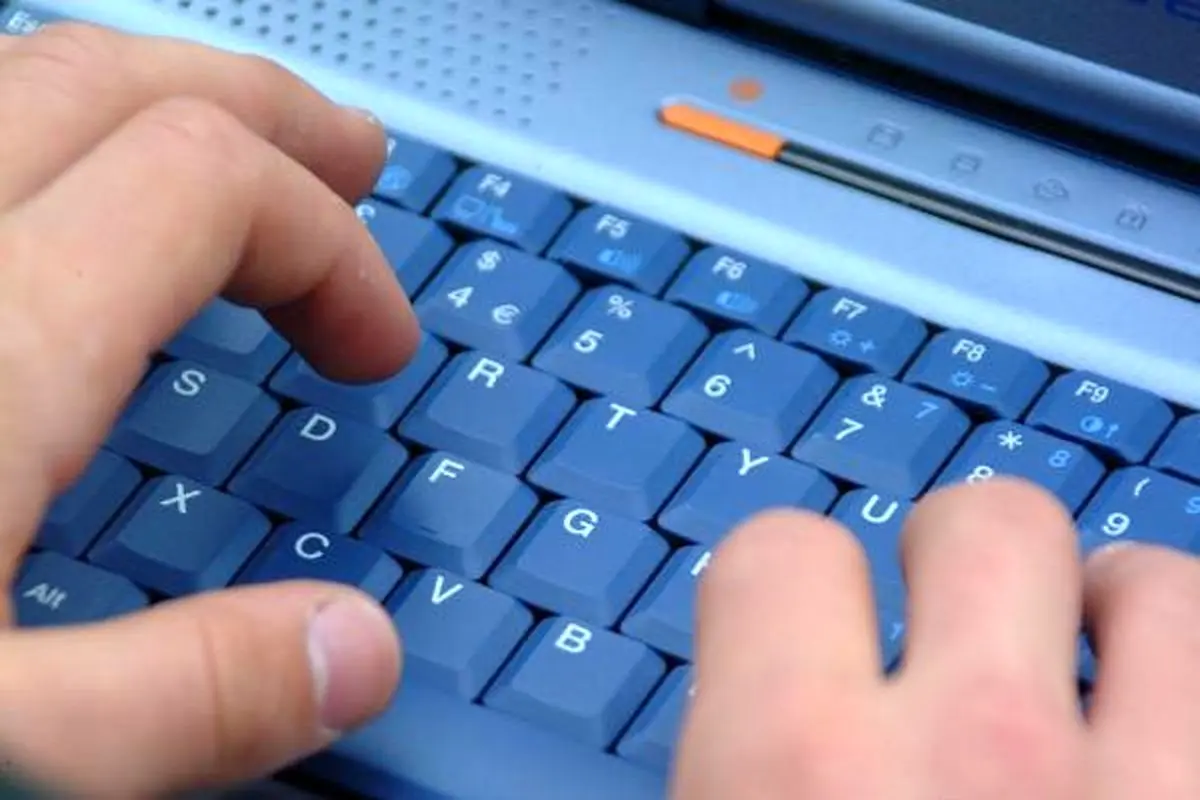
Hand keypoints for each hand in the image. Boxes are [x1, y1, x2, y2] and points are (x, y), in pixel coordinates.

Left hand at [0, 23, 415, 797]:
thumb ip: (184, 698)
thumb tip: (357, 656)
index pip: (209, 182)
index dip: (328, 246)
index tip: (373, 349)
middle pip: (117, 81)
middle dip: (267, 112)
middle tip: (357, 162)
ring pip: (17, 83)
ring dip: (151, 106)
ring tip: (231, 156)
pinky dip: (42, 154)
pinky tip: (62, 227)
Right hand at [673, 478, 1196, 798]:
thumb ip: (732, 769)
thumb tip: (741, 714)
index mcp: (789, 775)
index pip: (779, 556)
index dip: (789, 584)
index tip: (807, 616)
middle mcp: (976, 764)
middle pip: (987, 524)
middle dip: (966, 557)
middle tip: (958, 629)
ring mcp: (1146, 799)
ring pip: (1158, 591)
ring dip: (1119, 616)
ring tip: (1096, 674)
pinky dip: (1191, 699)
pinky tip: (1163, 752)